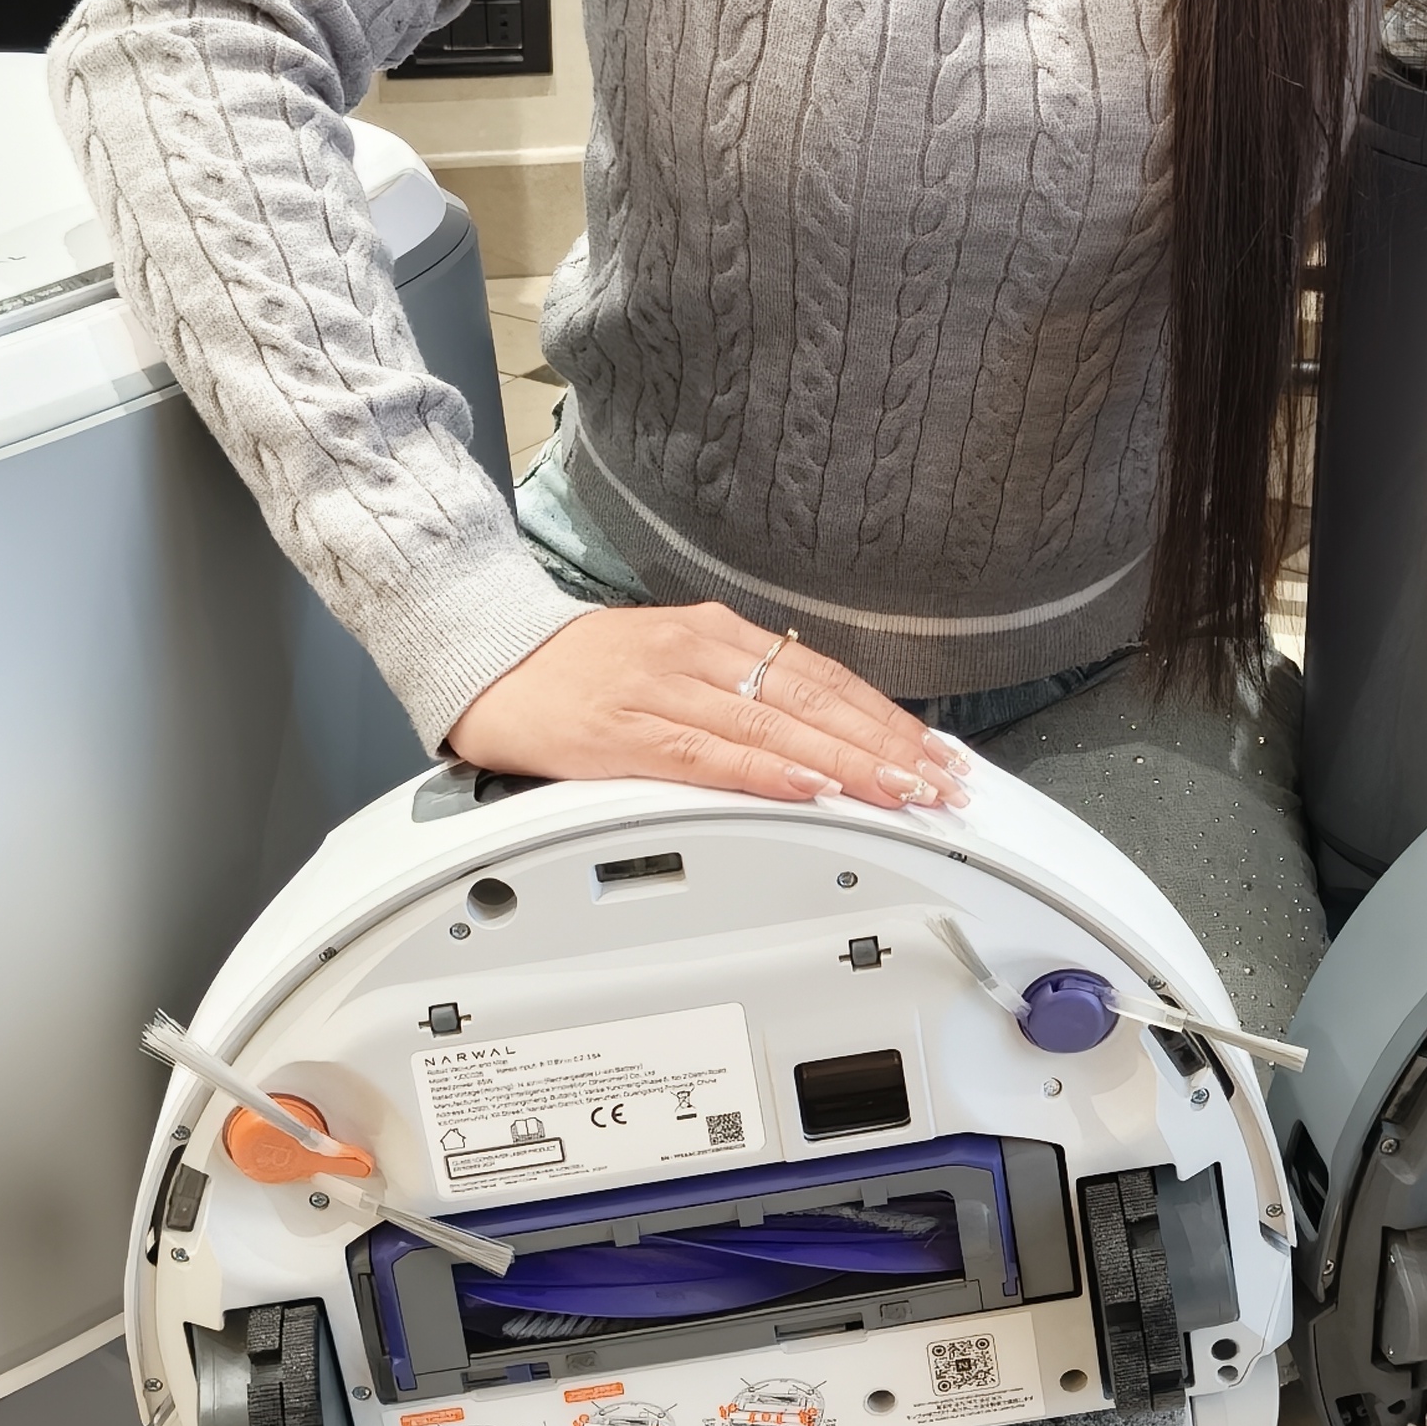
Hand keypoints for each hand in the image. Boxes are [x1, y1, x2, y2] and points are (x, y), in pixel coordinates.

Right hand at [448, 603, 971, 811]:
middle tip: (940, 779)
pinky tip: (808, 786)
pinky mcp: (626, 731)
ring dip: (846, 762)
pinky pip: (709, 754)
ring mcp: (664, 689)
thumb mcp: (668, 661)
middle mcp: (698, 653)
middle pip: (813, 700)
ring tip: (899, 790)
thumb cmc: (575, 671)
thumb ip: (734, 689)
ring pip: (775, 727)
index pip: (821, 676)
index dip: (883, 715)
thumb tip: (809, 727)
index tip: (933, 750)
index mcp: (714, 635)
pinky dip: (765, 772)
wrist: (487, 658)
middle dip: (885, 743)